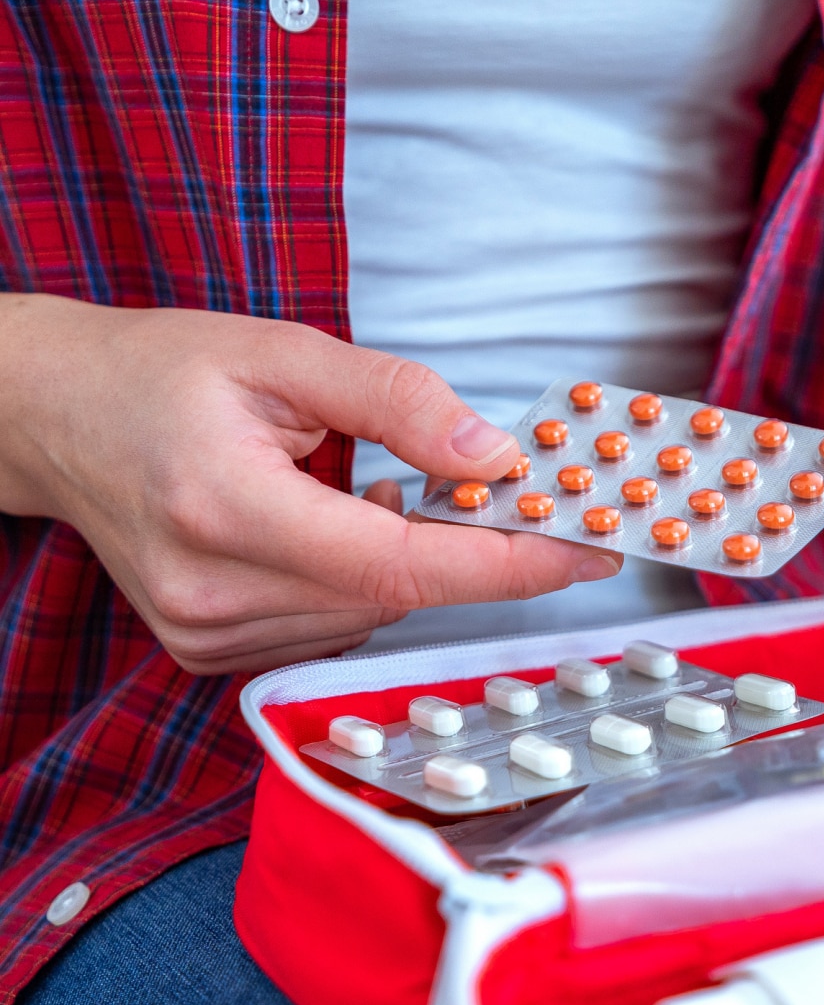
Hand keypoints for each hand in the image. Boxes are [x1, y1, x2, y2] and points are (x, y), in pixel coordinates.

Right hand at [0, 295, 620, 672]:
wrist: (51, 416)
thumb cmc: (159, 372)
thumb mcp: (282, 352)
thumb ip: (397, 402)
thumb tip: (497, 456)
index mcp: (228, 509)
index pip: (403, 565)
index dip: (508, 564)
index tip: (589, 551)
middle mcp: (215, 592)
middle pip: (395, 595)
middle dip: (467, 552)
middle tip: (506, 498)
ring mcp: (208, 634)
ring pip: (369, 615)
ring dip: (403, 563)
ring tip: (362, 491)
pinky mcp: (210, 652)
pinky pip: (331, 625)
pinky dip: (359, 583)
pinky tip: (325, 529)